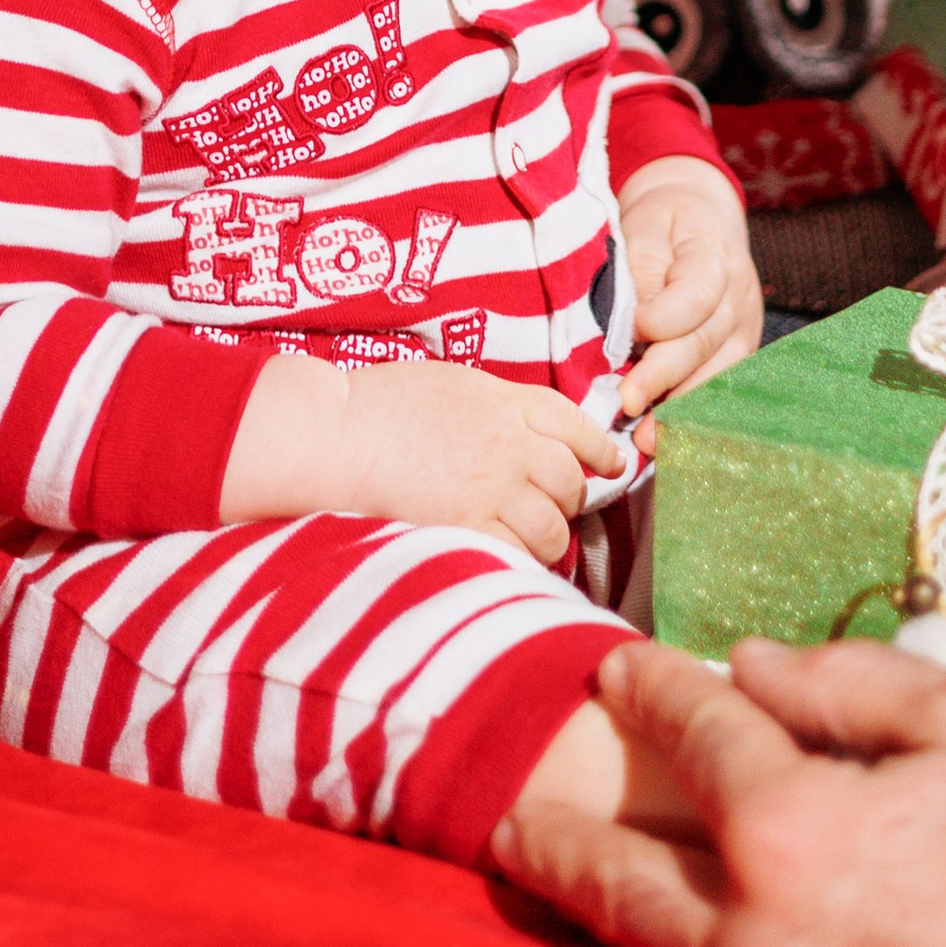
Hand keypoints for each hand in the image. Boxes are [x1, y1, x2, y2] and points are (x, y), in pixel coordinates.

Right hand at [221, 351, 626, 565]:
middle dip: (569, 499)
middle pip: (570, 480)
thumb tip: (526, 430)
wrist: (336, 436)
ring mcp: (493, 489)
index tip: (609, 463)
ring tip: (531, 544)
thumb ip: (497, 406)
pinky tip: (507, 563)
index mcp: (505, 401)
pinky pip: (519, 557)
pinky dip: (521, 564)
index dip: (598, 447)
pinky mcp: (470, 529)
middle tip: (555, 510)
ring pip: (553, 527)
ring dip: (549, 539)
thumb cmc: (380, 405)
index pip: (574, 423)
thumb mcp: (452, 383)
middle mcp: (510, 444)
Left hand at [494, 639, 945, 946]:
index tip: (620, 664)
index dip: (653, 688)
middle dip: (556, 836)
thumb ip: (852, 684)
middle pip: (622, 879)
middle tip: (508, 809)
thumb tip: (751, 667)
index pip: (695, 736)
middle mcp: (765, 942)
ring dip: (594, 913)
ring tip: (548, 878)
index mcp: (799, 830)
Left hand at [616, 155, 762, 425]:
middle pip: (703, 344)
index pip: (696, 296)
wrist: (698, 217)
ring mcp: (744, 330)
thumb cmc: (663, 222)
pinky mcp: (738, 355)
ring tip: (646, 440)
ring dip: (680, 410)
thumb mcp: (645, 225)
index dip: (661, 319)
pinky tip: (666, 439)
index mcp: (715, 255)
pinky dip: (692, 415)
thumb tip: (631, 324)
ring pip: (717, 376)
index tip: (631, 331)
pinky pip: (719, 390)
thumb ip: (640, 271)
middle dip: (663, 378)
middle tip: (626, 403)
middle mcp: (739, 298)